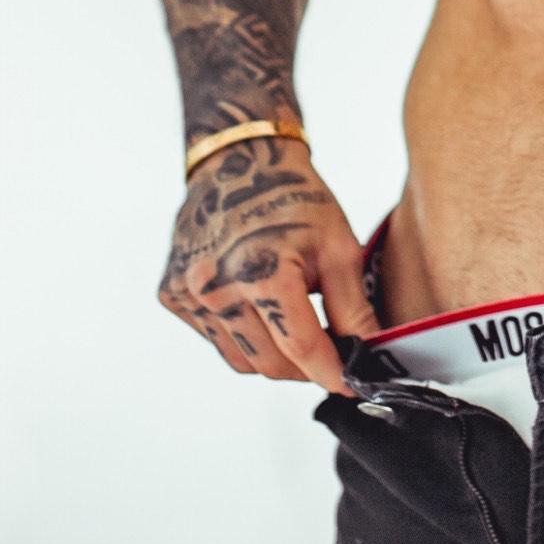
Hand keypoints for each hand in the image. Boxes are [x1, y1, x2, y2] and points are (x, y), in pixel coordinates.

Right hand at [156, 136, 379, 394]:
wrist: (239, 159)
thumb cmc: (293, 196)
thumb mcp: (337, 247)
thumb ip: (354, 309)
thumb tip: (371, 358)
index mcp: (262, 272)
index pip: (302, 350)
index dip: (333, 373)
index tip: (354, 385)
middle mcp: (217, 287)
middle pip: (270, 365)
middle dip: (305, 367)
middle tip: (330, 351)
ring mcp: (189, 293)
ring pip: (240, 360)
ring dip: (272, 355)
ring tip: (295, 324)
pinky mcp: (172, 294)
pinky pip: (214, 340)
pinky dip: (241, 336)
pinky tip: (257, 305)